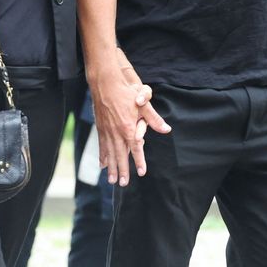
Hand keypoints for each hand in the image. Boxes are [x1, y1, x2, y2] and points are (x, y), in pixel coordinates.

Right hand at [88, 47, 170, 185]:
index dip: (139, 161)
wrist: (105, 83)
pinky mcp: (100, 127)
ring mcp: (106, 130)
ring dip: (111, 167)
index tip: (141, 172)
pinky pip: (101, 145)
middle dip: (122, 170)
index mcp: (128, 127)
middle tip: (123, 183)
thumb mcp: (143, 104)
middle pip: (120, 155)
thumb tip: (166, 128)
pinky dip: (102, 156)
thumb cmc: (125, 92)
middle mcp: (116, 132)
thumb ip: (154, 119)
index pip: (136, 148)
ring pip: (109, 153)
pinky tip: (102, 164)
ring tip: (111, 180)